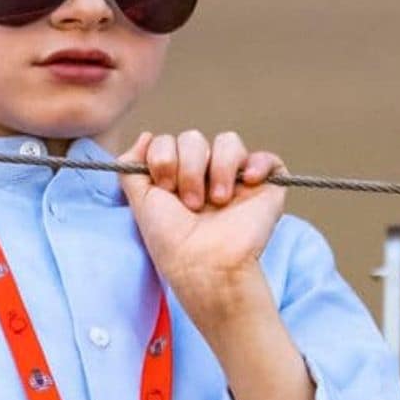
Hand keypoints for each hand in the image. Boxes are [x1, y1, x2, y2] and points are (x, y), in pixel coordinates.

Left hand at [119, 129, 285, 305]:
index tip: (165, 189)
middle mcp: (206, 175)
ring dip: (217, 169)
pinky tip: (249, 181)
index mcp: (177, 176)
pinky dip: (258, 163)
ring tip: (217, 201)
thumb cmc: (170, 239)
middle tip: (190, 203)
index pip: (168, 142)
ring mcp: (237, 180)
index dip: (163, 159)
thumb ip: (131, 167)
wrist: (203, 263)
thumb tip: (146, 136)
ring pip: (228, 141)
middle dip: (188, 168)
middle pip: (193, 138)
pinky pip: (268, 158)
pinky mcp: (266, 189)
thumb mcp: (139, 201)